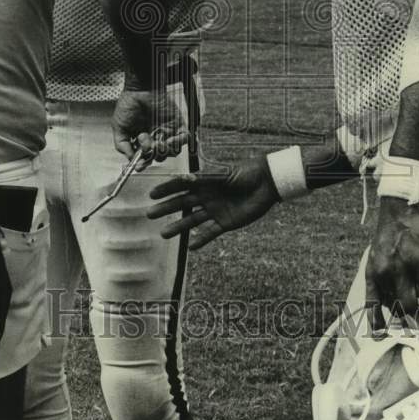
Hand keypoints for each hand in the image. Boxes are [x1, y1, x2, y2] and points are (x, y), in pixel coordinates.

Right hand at [112, 86, 188, 162]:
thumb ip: (122, 145)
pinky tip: (170, 140)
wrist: (140, 88)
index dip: (143, 164)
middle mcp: (155, 137)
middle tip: (145, 144)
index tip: (139, 166)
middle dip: (152, 154)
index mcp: (143, 140)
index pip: (145, 158)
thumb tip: (131, 159)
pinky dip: (179, 142)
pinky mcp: (177, 124)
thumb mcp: (119, 127)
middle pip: (159, 156)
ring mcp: (167, 131)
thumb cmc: (129, 103)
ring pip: (171, 151)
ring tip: (156, 141)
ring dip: (164, 150)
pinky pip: (183, 139)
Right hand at [147, 155, 279, 250]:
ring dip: (178, 227)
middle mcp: (207, 196)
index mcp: (205, 182)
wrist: (268, 183)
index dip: (167, 189)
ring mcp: (215, 210)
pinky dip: (201, 239)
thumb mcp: (224, 175)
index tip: (152, 194)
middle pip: (183, 204)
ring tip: (163, 234)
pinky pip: (210, 232)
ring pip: (193, 220)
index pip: (181, 186)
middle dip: (166, 208)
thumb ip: (205, 179)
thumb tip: (184, 179)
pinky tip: (190, 246)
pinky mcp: (226, 222)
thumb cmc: (246, 173)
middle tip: (150, 214)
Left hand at [365, 196, 418, 328]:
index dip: (377, 324)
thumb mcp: (377, 259)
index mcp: (371, 273)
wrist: (398, 209)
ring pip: (416, 302)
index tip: (380, 337)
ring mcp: (403, 269)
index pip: (372, 305)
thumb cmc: (389, 235)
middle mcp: (385, 274)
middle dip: (408, 313)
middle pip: (399, 310)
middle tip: (416, 310)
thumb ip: (384, 282)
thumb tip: (395, 307)